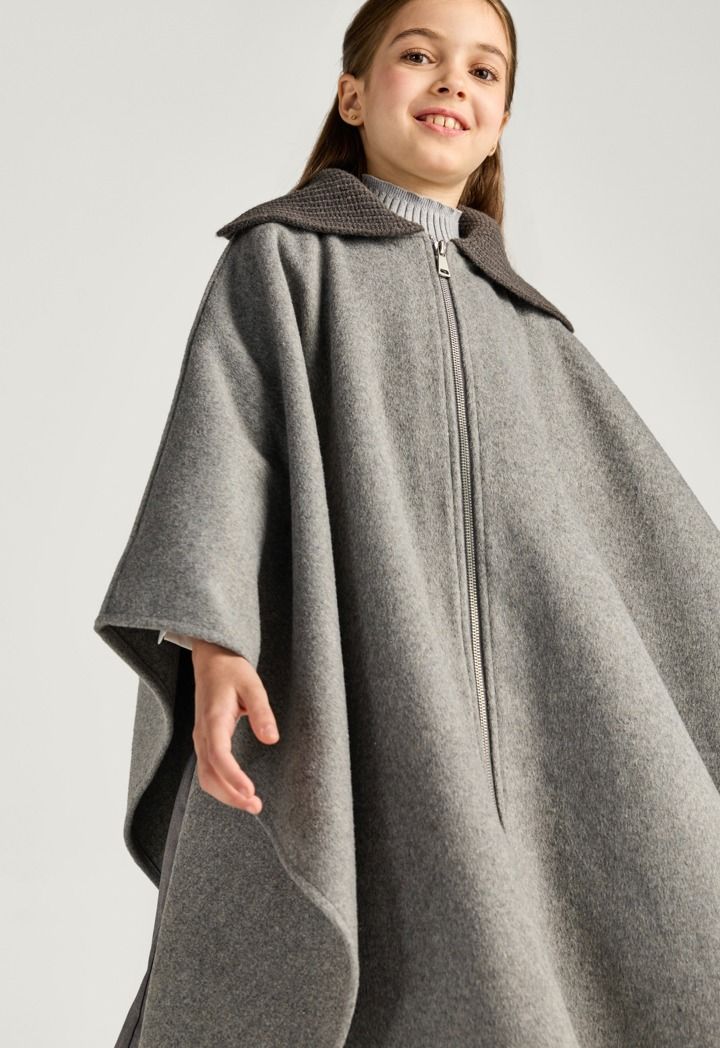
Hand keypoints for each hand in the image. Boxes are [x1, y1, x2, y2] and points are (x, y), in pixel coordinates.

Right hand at [190, 639, 279, 812]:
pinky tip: (239, 790)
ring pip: (205, 776)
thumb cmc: (231, 669)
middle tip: (256, 806)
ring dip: (225, 794)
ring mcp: (201, 738)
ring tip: (251, 803)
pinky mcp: (205, 740)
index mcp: (213, 719)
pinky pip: (208, 769)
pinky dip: (221, 785)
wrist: (211, 658)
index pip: (219, 756)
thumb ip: (262, 711)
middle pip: (209, 774)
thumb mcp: (252, 684)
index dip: (233, 777)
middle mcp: (202, 733)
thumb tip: (272, 739)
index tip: (251, 792)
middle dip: (230, 795)